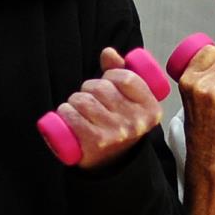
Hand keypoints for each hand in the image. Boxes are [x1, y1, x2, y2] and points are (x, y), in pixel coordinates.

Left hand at [52, 48, 165, 168]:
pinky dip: (64, 112)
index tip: (108, 81)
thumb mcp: (130, 100)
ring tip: (78, 108)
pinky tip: (68, 115)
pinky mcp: (94, 142)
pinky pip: (72, 116)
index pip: (127, 78)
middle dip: (89, 88)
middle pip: (101, 88)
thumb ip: (122, 72)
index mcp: (150, 109)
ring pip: (83, 100)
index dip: (111, 74)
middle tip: (91, 98)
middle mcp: (135, 123)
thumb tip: (108, 52)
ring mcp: (114, 133)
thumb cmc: (120, 123)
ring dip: (74, 101)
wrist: (112, 162)